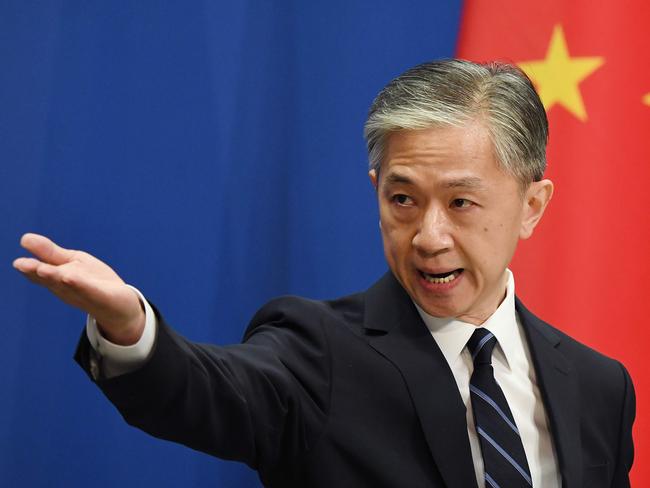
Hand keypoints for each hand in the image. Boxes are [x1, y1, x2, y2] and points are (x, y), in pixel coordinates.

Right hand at [13, 233, 144, 344]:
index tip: (18, 263)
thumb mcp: (72, 262)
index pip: (39, 274)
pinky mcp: (102, 296)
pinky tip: (70, 277)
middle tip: (21, 264)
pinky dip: (80, 284)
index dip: (29, 268)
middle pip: (50, 279)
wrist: (121, 305)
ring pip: (68, 284)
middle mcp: (67, 288)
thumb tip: (24, 238)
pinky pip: (90, 290)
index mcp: (57, 279)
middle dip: (37, 272)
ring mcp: (84, 293)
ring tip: (43, 269)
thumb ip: (50, 253)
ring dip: (55, 276)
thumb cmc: (93, 281)